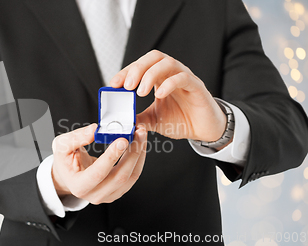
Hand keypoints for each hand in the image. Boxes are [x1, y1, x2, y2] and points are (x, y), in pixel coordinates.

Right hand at [51, 124, 146, 204]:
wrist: (68, 174)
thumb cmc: (65, 161)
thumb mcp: (62, 146)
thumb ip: (76, 138)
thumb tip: (95, 130)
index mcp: (79, 186)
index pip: (98, 173)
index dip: (111, 156)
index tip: (122, 140)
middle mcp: (95, 194)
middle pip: (120, 177)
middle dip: (133, 153)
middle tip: (138, 133)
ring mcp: (109, 195)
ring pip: (131, 177)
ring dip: (139, 154)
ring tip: (141, 136)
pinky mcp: (118, 191)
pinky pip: (133, 176)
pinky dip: (139, 159)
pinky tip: (139, 145)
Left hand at [110, 50, 226, 141]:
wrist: (204, 131)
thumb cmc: (181, 120)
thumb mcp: (153, 120)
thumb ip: (138, 118)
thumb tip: (120, 120)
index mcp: (160, 77)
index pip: (141, 65)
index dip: (126, 72)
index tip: (113, 84)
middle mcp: (172, 73)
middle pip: (154, 57)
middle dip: (137, 68)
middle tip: (126, 85)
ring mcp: (185, 78)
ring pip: (168, 63)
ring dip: (150, 74)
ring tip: (140, 92)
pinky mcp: (197, 87)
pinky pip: (183, 78)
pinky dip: (169, 84)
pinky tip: (159, 95)